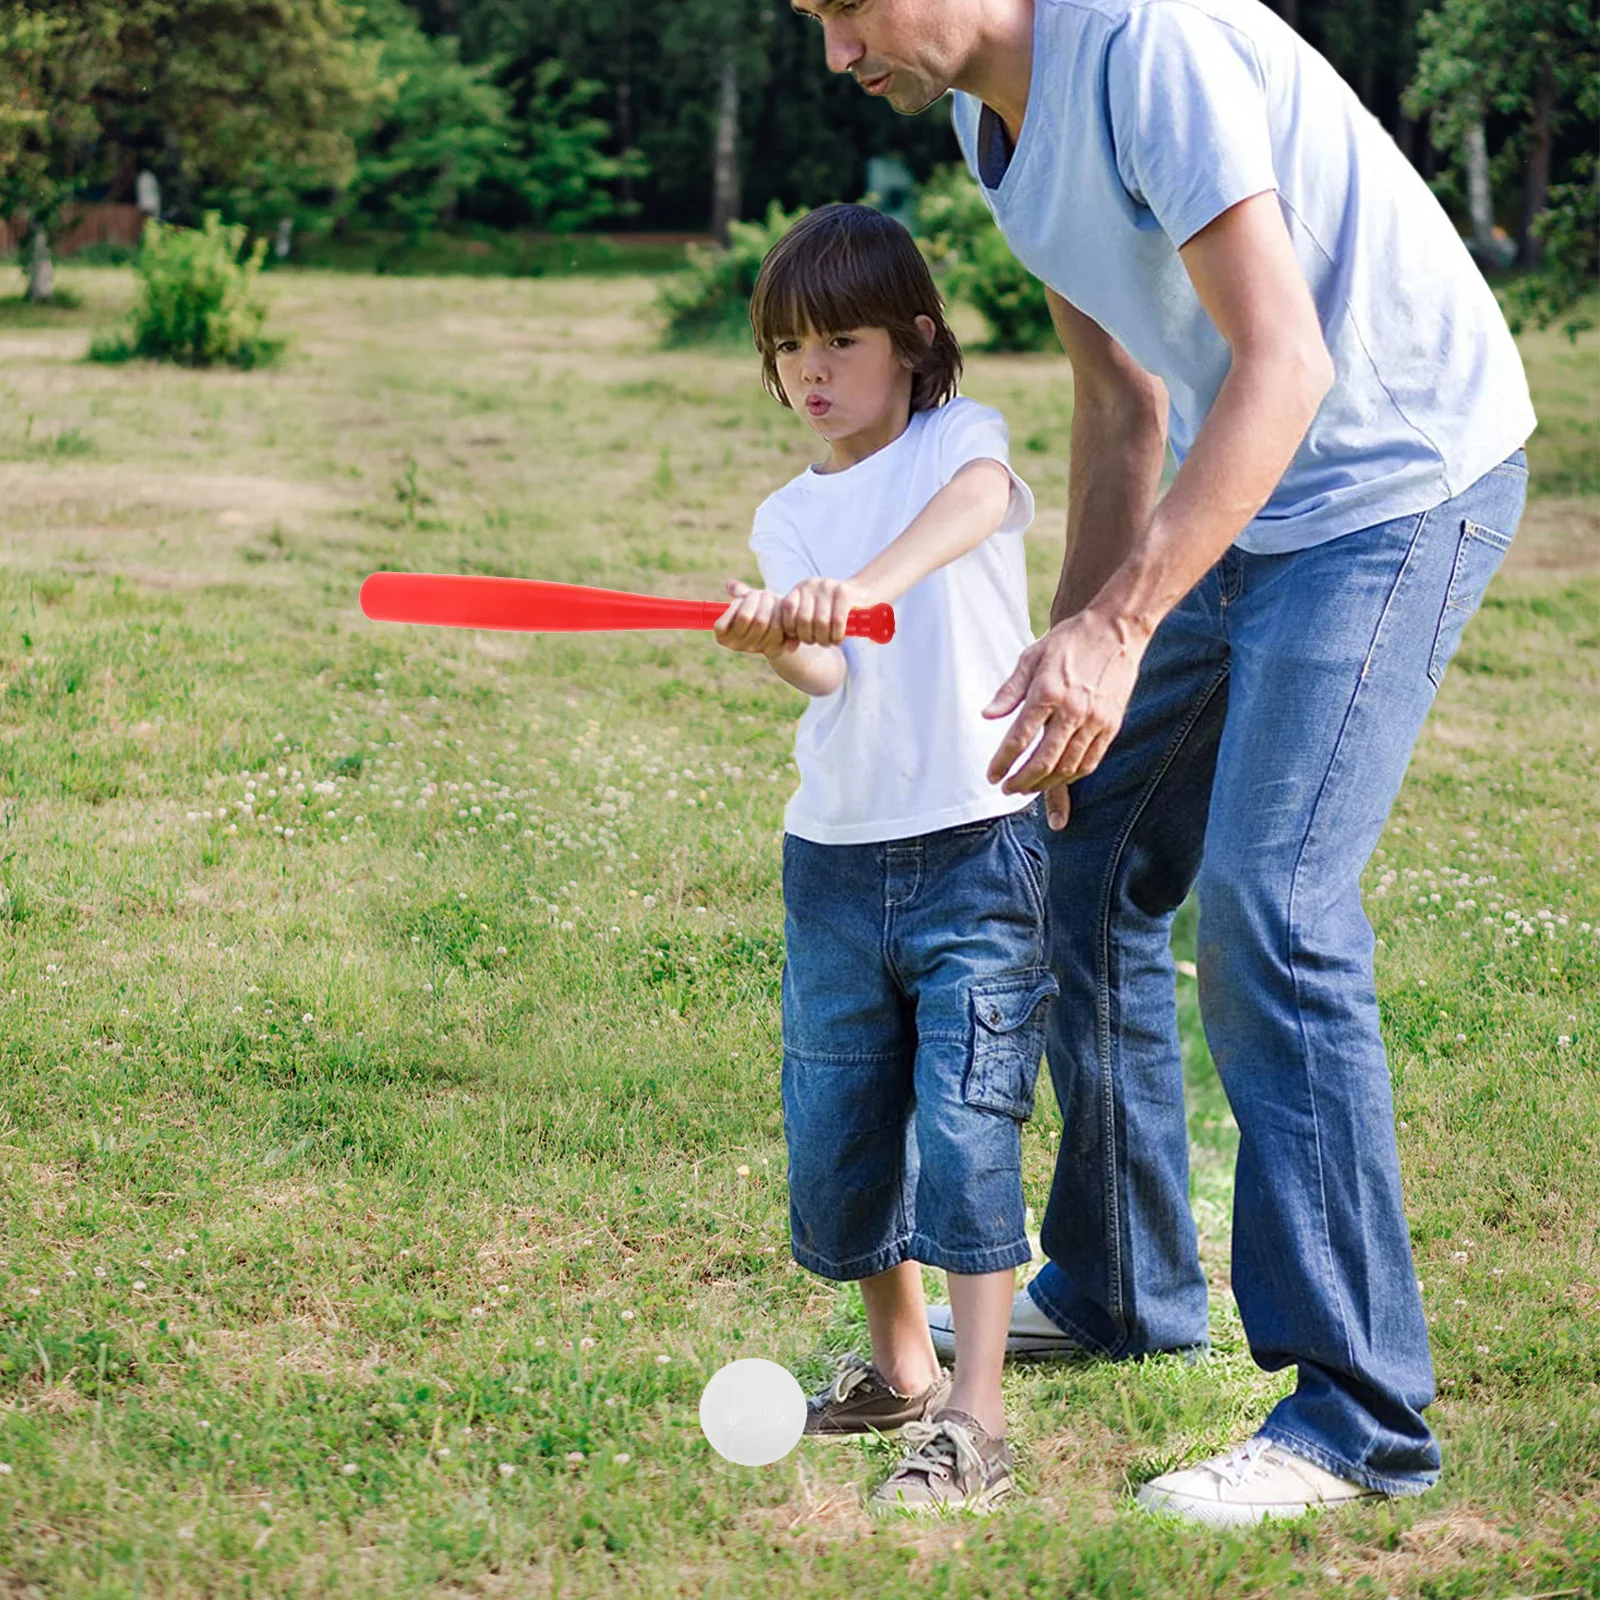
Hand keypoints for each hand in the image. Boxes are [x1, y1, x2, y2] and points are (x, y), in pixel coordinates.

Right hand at [714, 580, 795, 657]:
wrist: (780, 627)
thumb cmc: (759, 609)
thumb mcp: (748, 599)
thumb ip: (739, 592)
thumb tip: (730, 585)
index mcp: (722, 635)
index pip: (722, 624)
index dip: (736, 604)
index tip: (745, 595)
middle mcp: (735, 645)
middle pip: (744, 616)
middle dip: (754, 598)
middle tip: (764, 592)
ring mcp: (753, 648)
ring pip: (760, 621)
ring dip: (768, 603)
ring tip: (772, 597)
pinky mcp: (771, 648)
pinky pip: (775, 628)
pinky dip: (779, 614)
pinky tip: (781, 608)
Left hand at [778, 577, 873, 645]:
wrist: (860, 594)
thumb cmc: (832, 610)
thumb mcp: (811, 618)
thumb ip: (797, 631)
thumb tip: (789, 648)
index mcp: (800, 588)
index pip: (787, 607)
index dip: (790, 627)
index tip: (799, 636)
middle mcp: (812, 584)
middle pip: (804, 619)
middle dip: (809, 637)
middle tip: (817, 642)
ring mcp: (828, 586)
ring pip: (821, 622)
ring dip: (824, 639)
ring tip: (828, 642)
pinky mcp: (845, 593)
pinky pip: (838, 621)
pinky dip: (837, 635)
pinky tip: (838, 639)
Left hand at [982, 608, 1147, 829]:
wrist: (1117, 629)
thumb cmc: (1071, 640)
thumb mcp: (1032, 657)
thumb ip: (1009, 690)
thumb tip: (987, 715)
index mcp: (1047, 692)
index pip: (1019, 738)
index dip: (1002, 762)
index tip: (992, 775)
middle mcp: (1072, 710)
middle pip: (1043, 760)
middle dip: (1022, 781)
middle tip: (1007, 789)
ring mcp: (1095, 720)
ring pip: (1067, 767)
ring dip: (1045, 784)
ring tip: (1028, 787)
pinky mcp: (1112, 725)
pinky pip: (1090, 761)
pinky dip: (1071, 776)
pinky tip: (1057, 778)